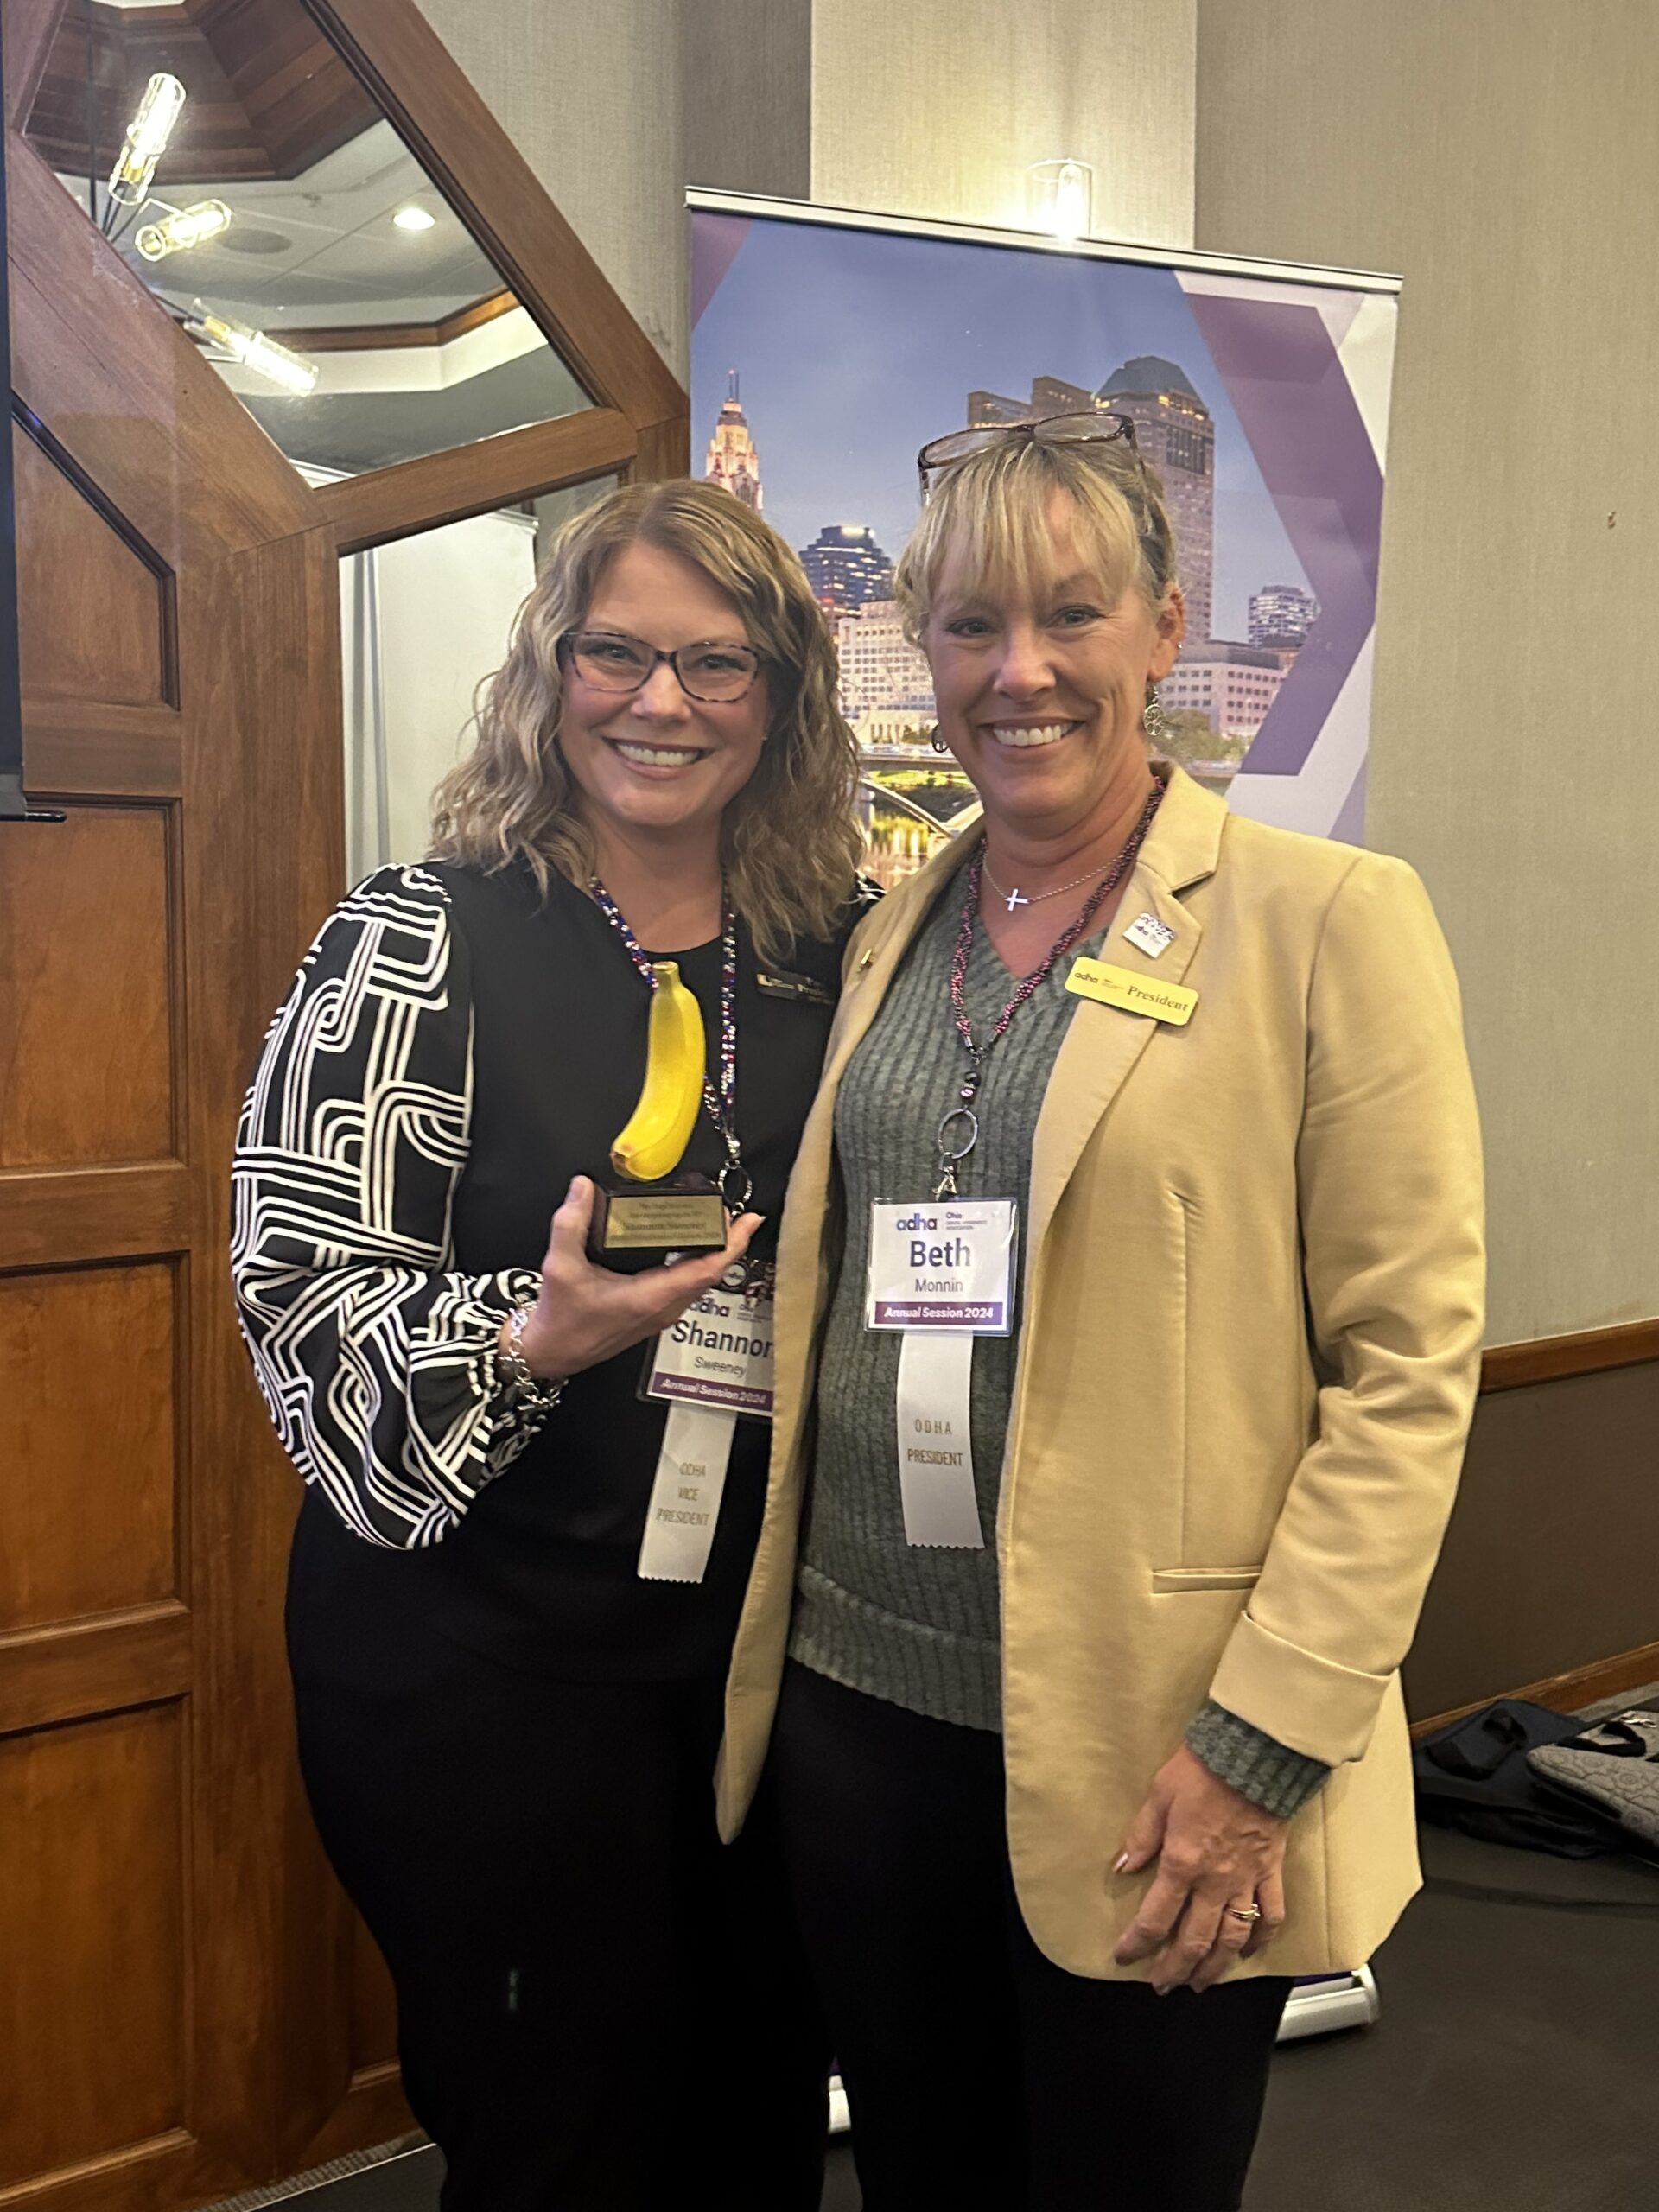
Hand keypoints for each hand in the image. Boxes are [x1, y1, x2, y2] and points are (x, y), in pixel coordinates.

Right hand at [506, 1176, 762, 1381]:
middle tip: (733, 1213)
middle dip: (728, 1242)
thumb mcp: (560, 1267)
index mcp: (650, 1298)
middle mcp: (662, 1308)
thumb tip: (583, 1188)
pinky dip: (696, 1263)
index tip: (747, 1221)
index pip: (706, 1269)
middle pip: (710, 1273)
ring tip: (718, 1224)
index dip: (732, 1244)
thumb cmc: (560, 1321)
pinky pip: (686, 1286)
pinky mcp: (652, 1313)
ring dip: (714, 1253)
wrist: (550, 1352)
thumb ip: (571, 1223)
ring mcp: (659, 1313)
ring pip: (699, 1281)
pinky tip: (690, 1246)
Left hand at [1111, 1745, 1288, 1993]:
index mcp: (1182, 1863)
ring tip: (1203, 1984)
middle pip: (1195, 1940)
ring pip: (1232, 1938)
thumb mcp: (1159, 1796)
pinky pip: (1270, 1915)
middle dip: (1176, 1969)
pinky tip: (1251, 1952)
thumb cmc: (1202, 1770)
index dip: (1137, 1943)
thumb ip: (1142, 1836)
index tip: (1124, 1958)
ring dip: (1216, 1966)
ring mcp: (1246, 1879)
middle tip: (1164, 1986)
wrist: (1254, 1756)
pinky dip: (1261, 1939)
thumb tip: (1122, 1867)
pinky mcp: (1271, 1871)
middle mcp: (1214, 1881)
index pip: (1155, 1917)